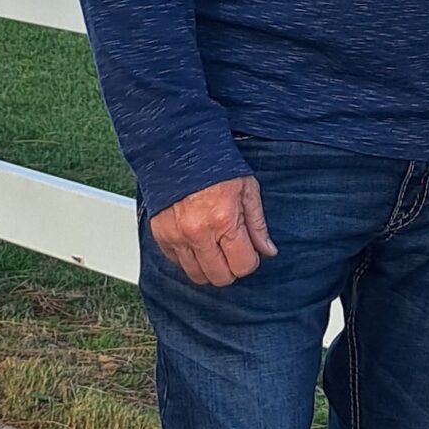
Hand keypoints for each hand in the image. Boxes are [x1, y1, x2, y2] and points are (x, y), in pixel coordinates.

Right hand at [150, 175, 276, 286]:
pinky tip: (196, 242)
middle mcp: (198, 233)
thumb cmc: (215, 168)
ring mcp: (176, 236)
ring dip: (209, 267)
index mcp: (223, 221)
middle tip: (232, 252)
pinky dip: (188, 258)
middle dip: (231, 269)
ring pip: (196, 275)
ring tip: (214, 248)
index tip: (249, 252)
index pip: (243, 266)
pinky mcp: (160, 235)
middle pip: (220, 277)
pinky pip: (177, 263)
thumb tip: (268, 251)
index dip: (250, 261)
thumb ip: (257, 225)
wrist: (178, 151)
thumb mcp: (247, 191)